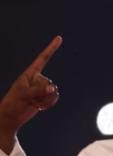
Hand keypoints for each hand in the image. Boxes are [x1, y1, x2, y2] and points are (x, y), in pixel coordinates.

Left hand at [0, 36, 61, 151]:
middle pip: (50, 82)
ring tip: (35, 104)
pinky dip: (49, 103)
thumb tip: (53, 89)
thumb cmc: (13, 103)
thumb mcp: (23, 95)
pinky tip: (40, 107)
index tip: (59, 38)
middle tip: (32, 99)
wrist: (12, 117)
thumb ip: (39, 90)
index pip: (43, 58)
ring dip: (46, 100)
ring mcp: (41, 88)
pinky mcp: (45, 97)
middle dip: (43, 93)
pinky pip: (55, 98)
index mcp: (30, 73)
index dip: (51, 48)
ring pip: (54, 92)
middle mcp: (37, 79)